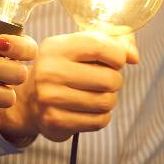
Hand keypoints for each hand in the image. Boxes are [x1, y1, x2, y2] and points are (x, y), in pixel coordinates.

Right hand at [0, 31, 138, 142]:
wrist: (29, 99)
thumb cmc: (64, 68)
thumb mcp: (81, 47)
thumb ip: (114, 42)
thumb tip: (134, 57)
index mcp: (55, 47)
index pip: (100, 46)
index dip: (118, 55)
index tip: (116, 60)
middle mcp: (49, 71)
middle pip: (109, 79)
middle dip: (115, 80)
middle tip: (105, 81)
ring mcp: (50, 98)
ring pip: (107, 101)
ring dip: (109, 99)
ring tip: (97, 95)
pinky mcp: (55, 121)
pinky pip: (99, 121)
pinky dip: (102, 116)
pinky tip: (90, 109)